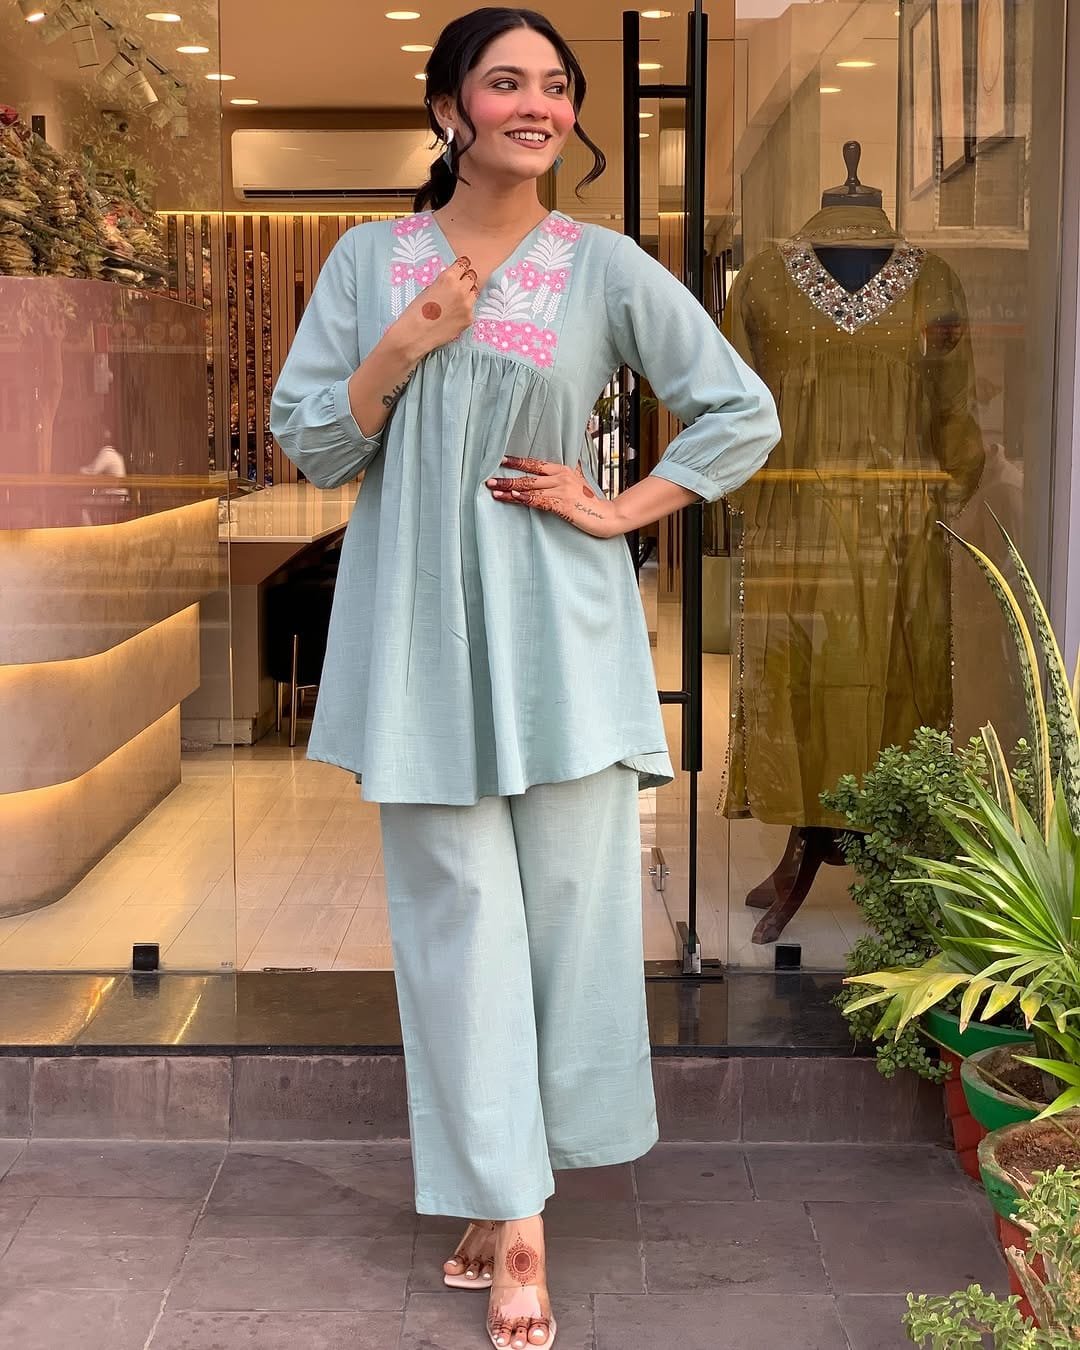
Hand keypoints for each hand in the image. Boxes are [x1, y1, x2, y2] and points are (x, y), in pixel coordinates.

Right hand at [392, 256, 478, 360]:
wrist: (415, 334)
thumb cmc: (416, 311)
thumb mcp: (429, 289)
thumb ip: (444, 283)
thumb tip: (453, 281)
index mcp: (448, 278)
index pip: (464, 264)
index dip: (462, 266)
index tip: (462, 268)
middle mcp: (460, 289)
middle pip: (472, 277)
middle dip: (466, 278)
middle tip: (460, 284)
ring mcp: (467, 305)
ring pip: (474, 292)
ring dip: (468, 293)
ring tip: (457, 299)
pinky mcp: (469, 319)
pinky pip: (471, 309)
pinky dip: (465, 309)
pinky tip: (454, 314)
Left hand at [485, 456, 622, 538]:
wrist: (606, 515)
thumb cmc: (590, 501)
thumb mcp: (580, 481)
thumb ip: (569, 472)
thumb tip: (568, 462)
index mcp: (563, 470)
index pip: (535, 464)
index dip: (518, 461)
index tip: (501, 459)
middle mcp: (561, 477)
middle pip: (529, 476)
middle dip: (508, 477)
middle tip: (489, 479)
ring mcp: (561, 491)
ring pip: (530, 489)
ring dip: (510, 490)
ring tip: (493, 490)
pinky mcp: (562, 505)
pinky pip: (539, 501)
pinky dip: (525, 498)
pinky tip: (513, 496)